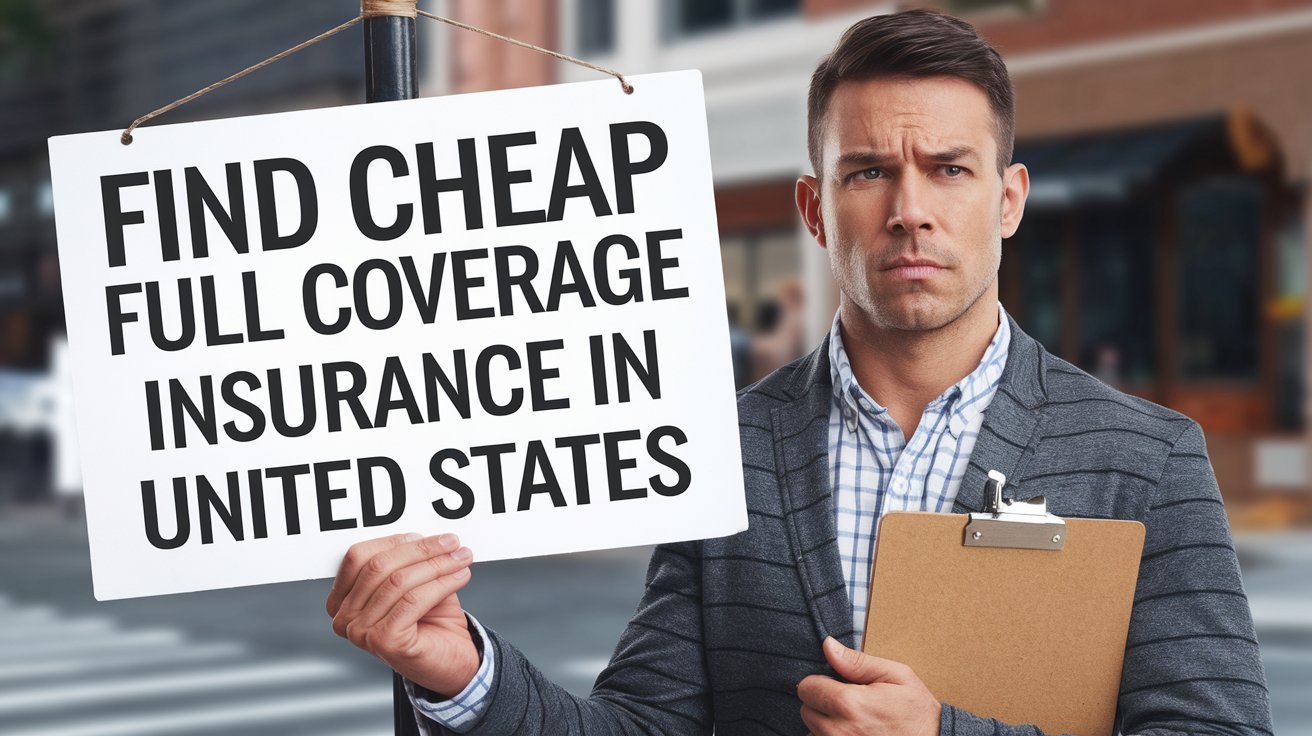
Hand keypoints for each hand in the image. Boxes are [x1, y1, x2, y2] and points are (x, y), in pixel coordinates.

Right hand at [326, 532, 479, 697]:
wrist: (450, 660)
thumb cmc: (430, 619)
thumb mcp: (414, 582)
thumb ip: (408, 560)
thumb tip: (424, 535)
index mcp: (341, 600)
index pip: (358, 556)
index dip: (395, 541)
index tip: (428, 536)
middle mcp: (344, 618)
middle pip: (379, 566)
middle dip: (421, 550)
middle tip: (452, 542)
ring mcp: (360, 632)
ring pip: (398, 581)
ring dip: (437, 564)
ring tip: (462, 558)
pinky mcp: (384, 642)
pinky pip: (413, 600)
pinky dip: (441, 584)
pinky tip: (460, 577)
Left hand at [797, 637, 940, 735]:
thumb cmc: (917, 713)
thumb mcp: (896, 676)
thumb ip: (857, 662)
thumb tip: (828, 646)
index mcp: (850, 704)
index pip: (807, 687)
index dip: (821, 682)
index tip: (837, 685)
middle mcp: (839, 731)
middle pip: (806, 710)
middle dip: (822, 703)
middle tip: (848, 703)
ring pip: (813, 731)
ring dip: (826, 724)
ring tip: (853, 721)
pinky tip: (854, 733)